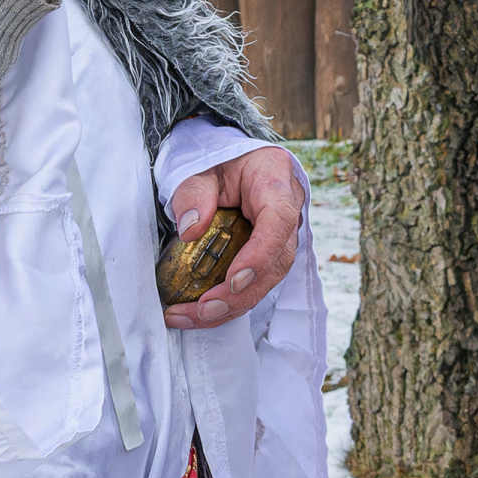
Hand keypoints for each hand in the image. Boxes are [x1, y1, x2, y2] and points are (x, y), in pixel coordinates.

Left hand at [165, 145, 304, 329]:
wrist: (230, 163)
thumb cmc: (219, 162)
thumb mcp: (201, 168)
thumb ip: (193, 193)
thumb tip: (190, 230)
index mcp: (275, 181)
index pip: (278, 221)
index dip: (260, 256)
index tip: (233, 280)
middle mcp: (287, 213)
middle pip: (276, 261)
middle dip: (241, 294)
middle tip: (204, 309)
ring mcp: (281, 237)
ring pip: (267, 280)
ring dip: (231, 305)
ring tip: (192, 316)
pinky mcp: (268, 255)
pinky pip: (254, 284)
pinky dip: (228, 302)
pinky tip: (197, 314)